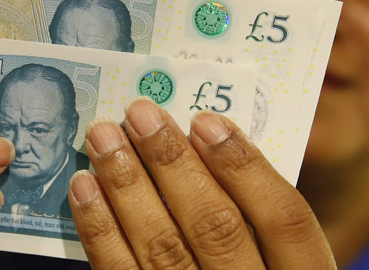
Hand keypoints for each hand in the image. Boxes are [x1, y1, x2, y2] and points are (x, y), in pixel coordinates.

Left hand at [68, 98, 335, 268]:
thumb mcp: (281, 260)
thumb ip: (256, 216)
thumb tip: (204, 141)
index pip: (283, 219)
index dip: (245, 166)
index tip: (206, 121)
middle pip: (215, 227)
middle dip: (172, 163)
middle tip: (139, 113)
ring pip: (163, 248)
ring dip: (127, 184)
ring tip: (103, 137)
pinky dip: (99, 228)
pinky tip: (85, 187)